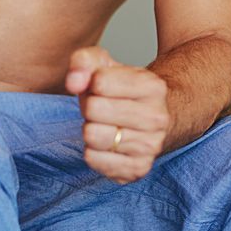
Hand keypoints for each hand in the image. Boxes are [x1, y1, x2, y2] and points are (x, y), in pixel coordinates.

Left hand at [65, 47, 169, 183]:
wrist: (150, 120)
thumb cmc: (120, 90)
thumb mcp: (104, 65)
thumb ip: (83, 61)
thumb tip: (73, 83)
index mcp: (153, 86)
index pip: (99, 82)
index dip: (92, 84)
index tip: (102, 88)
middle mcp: (158, 118)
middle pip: (93, 109)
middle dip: (89, 106)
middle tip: (101, 108)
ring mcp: (150, 146)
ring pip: (92, 136)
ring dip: (90, 128)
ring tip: (104, 124)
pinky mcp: (138, 169)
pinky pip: (93, 159)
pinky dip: (92, 150)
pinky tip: (106, 143)